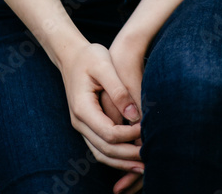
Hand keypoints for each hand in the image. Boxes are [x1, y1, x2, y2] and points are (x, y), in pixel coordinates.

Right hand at [59, 42, 142, 173]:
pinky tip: (130, 158)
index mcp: (82, 108)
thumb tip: (134, 114)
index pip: (108, 133)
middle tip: (150, 157)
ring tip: (144, 167)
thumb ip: (118, 90)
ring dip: (122, 162)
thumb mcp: (104, 66)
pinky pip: (99, 148)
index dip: (129, 135)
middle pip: (105, 149)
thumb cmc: (89, 57)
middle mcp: (78, 122)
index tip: (146, 129)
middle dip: (128, 156)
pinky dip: (115, 156)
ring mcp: (80, 126)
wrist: (71, 55)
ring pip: (101, 153)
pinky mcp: (86, 126)